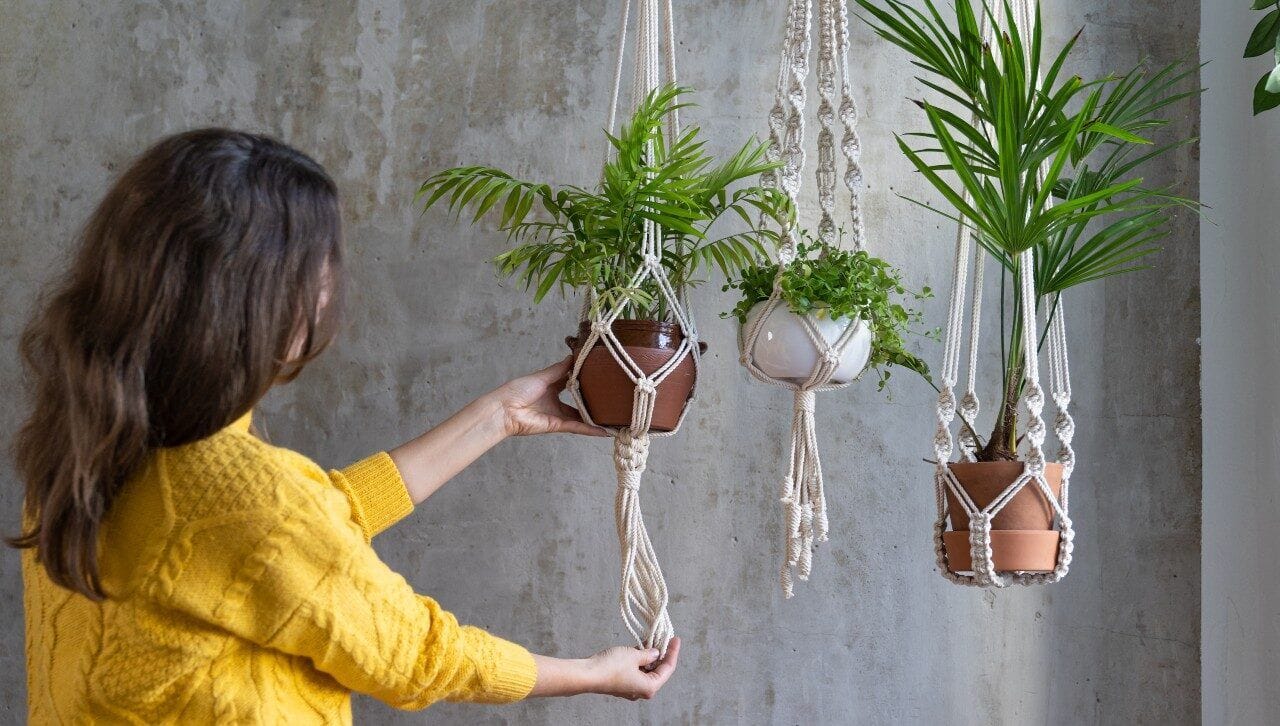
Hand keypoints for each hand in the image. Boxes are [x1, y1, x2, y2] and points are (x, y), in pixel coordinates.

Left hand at [492, 358, 605, 437]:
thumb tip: (572, 357)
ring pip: (580, 416)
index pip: (571, 382)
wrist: (504, 410)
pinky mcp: (557, 425)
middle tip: (611, 397)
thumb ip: (559, 370)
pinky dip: (590, 430)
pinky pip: (576, 427)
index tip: (599, 374)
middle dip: (593, 401)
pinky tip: (604, 431)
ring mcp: (557, 414)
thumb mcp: (542, 376)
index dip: (583, 379)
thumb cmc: (518, 390)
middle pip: (578, 401)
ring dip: (595, 418)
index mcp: (550, 386)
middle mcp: (555, 400)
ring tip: (612, 417)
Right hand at [529, 638, 680, 699]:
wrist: (588, 674)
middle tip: (664, 637)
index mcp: (650, 687)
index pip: (668, 668)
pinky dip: (639, 660)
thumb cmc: (611, 666)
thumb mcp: (634, 655)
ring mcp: (631, 688)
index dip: (672, 652)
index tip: (675, 639)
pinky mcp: (622, 683)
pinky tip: (638, 647)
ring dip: (649, 656)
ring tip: (651, 639)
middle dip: (661, 654)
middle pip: (658, 671)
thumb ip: (648, 654)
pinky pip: (636, 671)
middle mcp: (642, 691)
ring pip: (646, 670)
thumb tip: (655, 653)